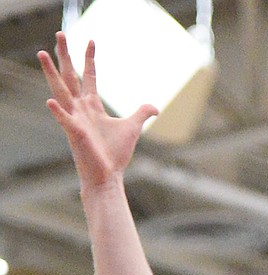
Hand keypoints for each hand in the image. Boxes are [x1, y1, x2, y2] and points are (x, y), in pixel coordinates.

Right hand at [39, 33, 155, 190]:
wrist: (108, 177)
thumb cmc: (116, 154)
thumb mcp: (132, 128)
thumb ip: (141, 114)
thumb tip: (155, 108)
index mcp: (92, 106)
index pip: (89, 76)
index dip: (89, 59)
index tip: (91, 41)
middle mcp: (81, 109)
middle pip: (70, 76)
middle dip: (65, 55)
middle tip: (60, 34)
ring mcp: (75, 119)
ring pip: (60, 91)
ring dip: (50, 73)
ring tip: (41, 53)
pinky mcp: (75, 133)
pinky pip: (64, 120)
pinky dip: (57, 111)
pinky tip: (50, 102)